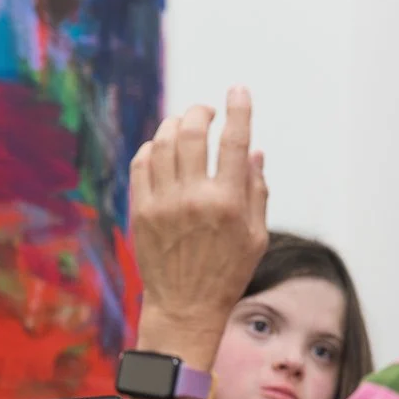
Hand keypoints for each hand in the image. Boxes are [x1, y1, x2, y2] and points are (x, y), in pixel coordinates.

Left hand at [129, 87, 269, 356]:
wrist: (185, 308)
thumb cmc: (227, 272)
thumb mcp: (256, 236)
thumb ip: (256, 190)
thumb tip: (254, 150)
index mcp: (228, 203)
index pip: (234, 142)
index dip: (238, 110)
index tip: (238, 90)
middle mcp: (194, 199)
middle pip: (192, 132)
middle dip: (201, 111)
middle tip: (207, 111)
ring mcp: (163, 204)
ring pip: (163, 143)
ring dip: (174, 125)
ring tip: (184, 126)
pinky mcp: (141, 212)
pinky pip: (142, 164)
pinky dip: (152, 148)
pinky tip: (161, 149)